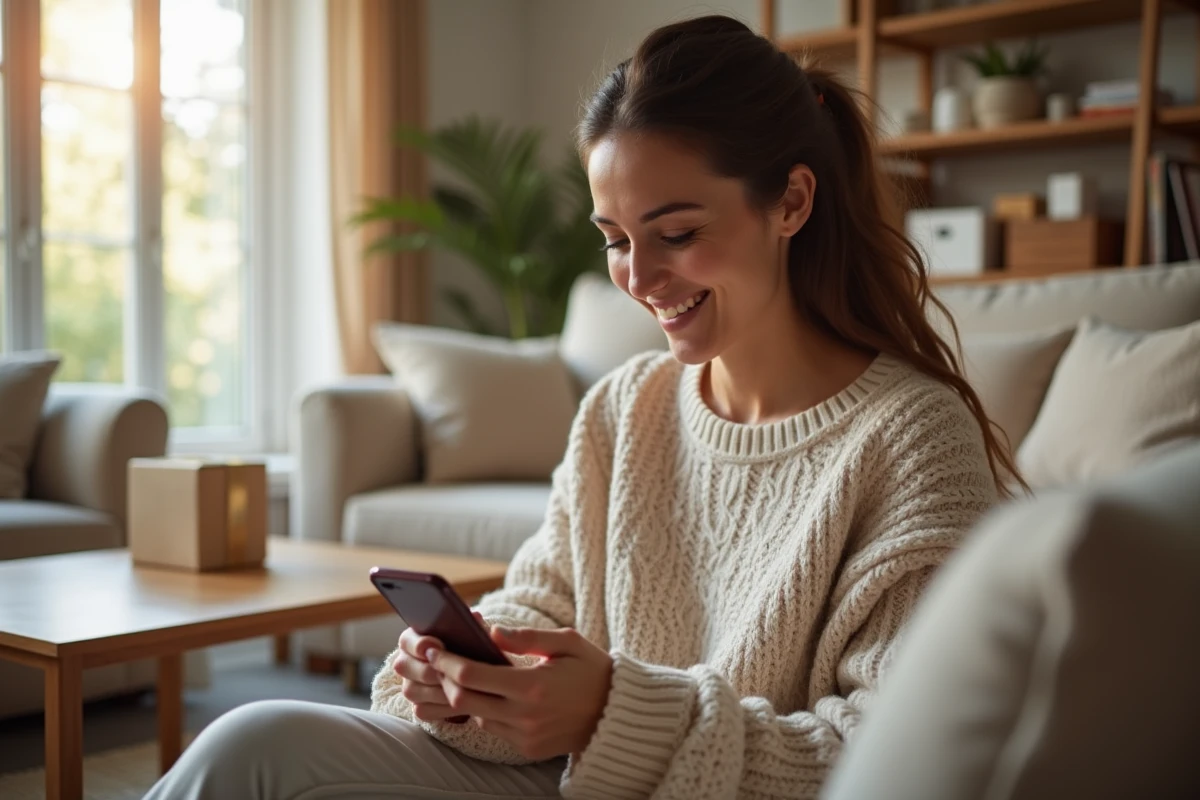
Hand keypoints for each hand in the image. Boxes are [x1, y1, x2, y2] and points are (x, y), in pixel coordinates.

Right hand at [394, 612, 487, 723]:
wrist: (477, 677)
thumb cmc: (472, 649)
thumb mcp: (474, 635)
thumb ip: (472, 625)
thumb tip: (475, 617)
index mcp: (414, 639)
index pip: (406, 640)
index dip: (420, 643)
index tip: (438, 644)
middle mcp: (405, 662)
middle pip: (404, 666)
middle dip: (428, 669)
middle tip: (449, 671)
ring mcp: (410, 686)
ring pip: (412, 690)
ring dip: (437, 690)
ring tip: (461, 688)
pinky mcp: (419, 707)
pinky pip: (423, 710)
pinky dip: (442, 708)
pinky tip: (461, 705)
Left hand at [428, 626, 612, 760]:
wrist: (618, 714)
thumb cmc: (592, 670)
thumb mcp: (566, 643)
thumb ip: (526, 637)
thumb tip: (490, 632)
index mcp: (533, 686)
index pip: (471, 676)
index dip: (447, 661)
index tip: (435, 649)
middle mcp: (525, 716)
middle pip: (464, 701)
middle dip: (446, 680)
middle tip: (441, 663)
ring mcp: (526, 737)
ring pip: (477, 716)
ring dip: (468, 697)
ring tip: (466, 676)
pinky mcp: (529, 749)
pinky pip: (496, 730)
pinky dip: (489, 712)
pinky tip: (494, 695)